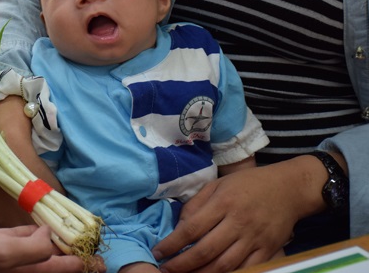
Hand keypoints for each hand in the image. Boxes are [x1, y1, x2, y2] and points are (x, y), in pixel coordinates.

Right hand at [0, 218, 103, 272]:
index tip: (101, 259)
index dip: (79, 264)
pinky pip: (16, 239)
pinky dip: (31, 234)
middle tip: (94, 251)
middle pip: (48, 263)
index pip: (56, 269)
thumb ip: (26, 249)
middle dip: (71, 256)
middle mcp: (9, 267)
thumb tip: (51, 238)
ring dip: (54, 244)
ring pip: (34, 251)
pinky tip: (40, 227)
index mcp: (14, 272)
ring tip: (73, 235)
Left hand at [152, 164, 299, 271]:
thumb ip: (196, 204)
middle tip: (165, 271)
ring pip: (224, 265)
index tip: (158, 252)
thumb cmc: (248, 184)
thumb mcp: (218, 184)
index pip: (191, 228)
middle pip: (206, 251)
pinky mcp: (268, 250)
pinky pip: (246, 270)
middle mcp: (238, 222)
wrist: (289, 188)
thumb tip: (179, 227)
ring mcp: (254, 239)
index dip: (172, 244)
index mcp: (223, 202)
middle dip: (182, 265)